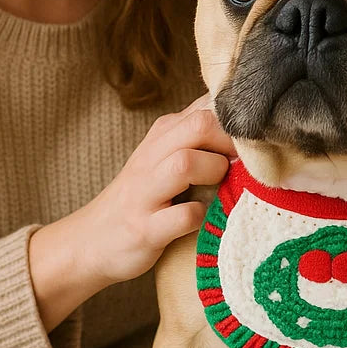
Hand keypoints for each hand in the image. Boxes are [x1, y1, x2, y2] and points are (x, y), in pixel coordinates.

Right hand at [81, 94, 236, 285]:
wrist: (91, 240)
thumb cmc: (142, 196)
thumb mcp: (164, 155)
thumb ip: (197, 134)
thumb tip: (241, 117)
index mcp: (162, 135)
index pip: (205, 106)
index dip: (236, 119)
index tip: (255, 138)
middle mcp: (152, 156)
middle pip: (198, 125)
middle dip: (229, 141)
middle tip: (243, 163)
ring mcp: (146, 192)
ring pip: (185, 163)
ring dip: (213, 172)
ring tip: (220, 186)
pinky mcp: (145, 228)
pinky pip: (182, 217)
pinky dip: (198, 217)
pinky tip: (201, 218)